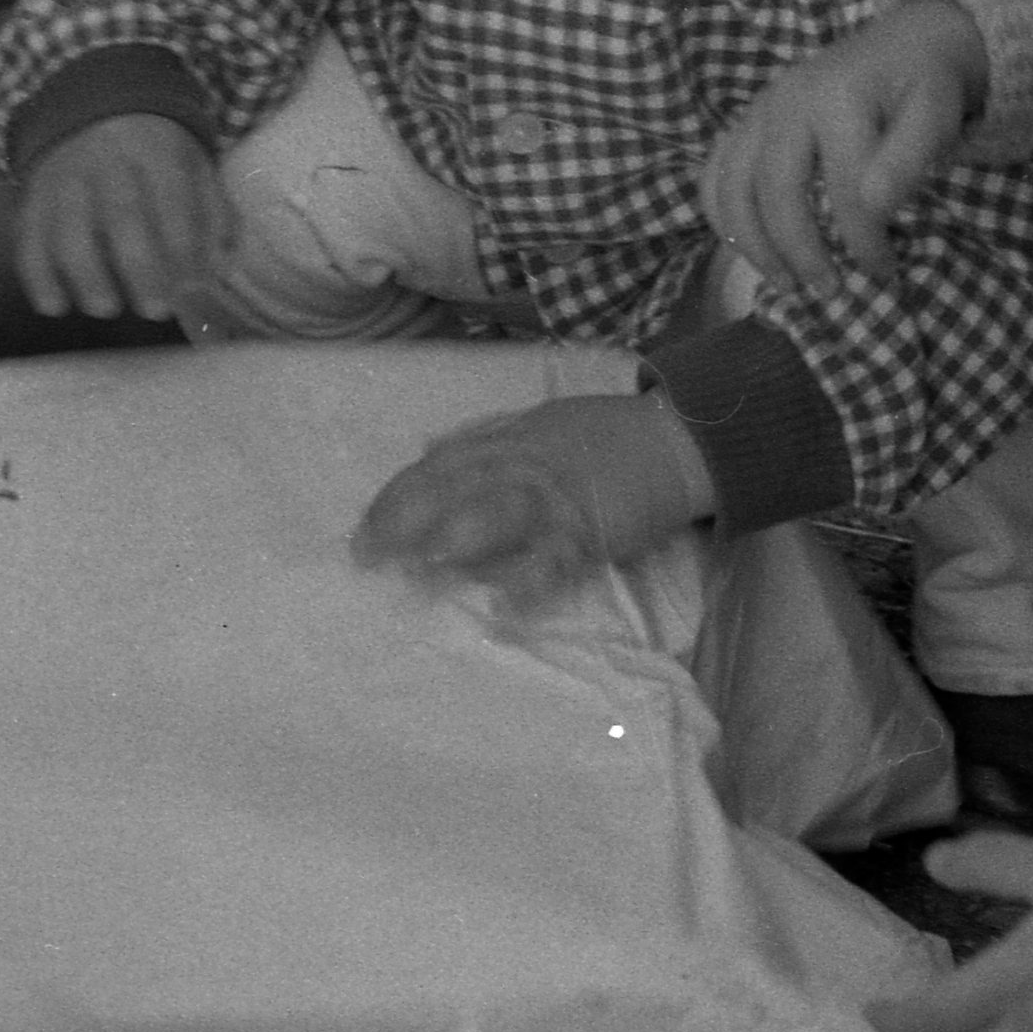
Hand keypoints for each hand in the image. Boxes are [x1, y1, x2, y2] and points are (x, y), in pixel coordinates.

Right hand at [15, 114, 231, 321]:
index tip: (192, 287)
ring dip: (85, 274)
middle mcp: (107, 161)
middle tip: (155, 310)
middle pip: (120, 214)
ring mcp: (64, 178)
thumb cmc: (154, 154)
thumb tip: (219, 269)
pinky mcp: (33, 197)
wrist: (92, 111)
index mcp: (156, 151)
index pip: (172, 198)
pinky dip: (37, 276)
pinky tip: (54, 306)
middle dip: (139, 267)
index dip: (183, 245)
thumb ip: (212, 215)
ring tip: (105, 308)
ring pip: (67, 228)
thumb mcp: (194, 166)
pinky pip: (28, 237)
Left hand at [351, 391, 718, 608]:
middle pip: (450, 488)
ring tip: (421, 570)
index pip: (432, 469)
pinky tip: (503, 609)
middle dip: (405, 521)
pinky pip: (555, 558)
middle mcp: (518, 463)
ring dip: (456, 540)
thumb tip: (424, 449)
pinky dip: (529, 582)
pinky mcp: (590, 528)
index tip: (360, 535)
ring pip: (496, 512)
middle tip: (368, 559)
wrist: (672, 438)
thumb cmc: (599, 435)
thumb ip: (478, 438)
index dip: (392, 501)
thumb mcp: (531, 422)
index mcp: (501, 442)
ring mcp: (554, 494)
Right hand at [704, 0, 987, 311]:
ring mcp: (758, 110)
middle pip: (777, 191)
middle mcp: (786, 100)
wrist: (905, 39)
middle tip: (830, 292)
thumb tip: (873, 208)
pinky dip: (722, 216)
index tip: (884, 275)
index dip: (863, 241)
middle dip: (801, 251)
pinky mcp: (745, 121)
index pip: (845, 188)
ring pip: (734, 187)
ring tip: (787, 285)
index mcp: (836, 98)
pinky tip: (747, 249)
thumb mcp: (936, 115)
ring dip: (753, 244)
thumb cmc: (923, 86)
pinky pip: (713, 174)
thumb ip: (908, 159)